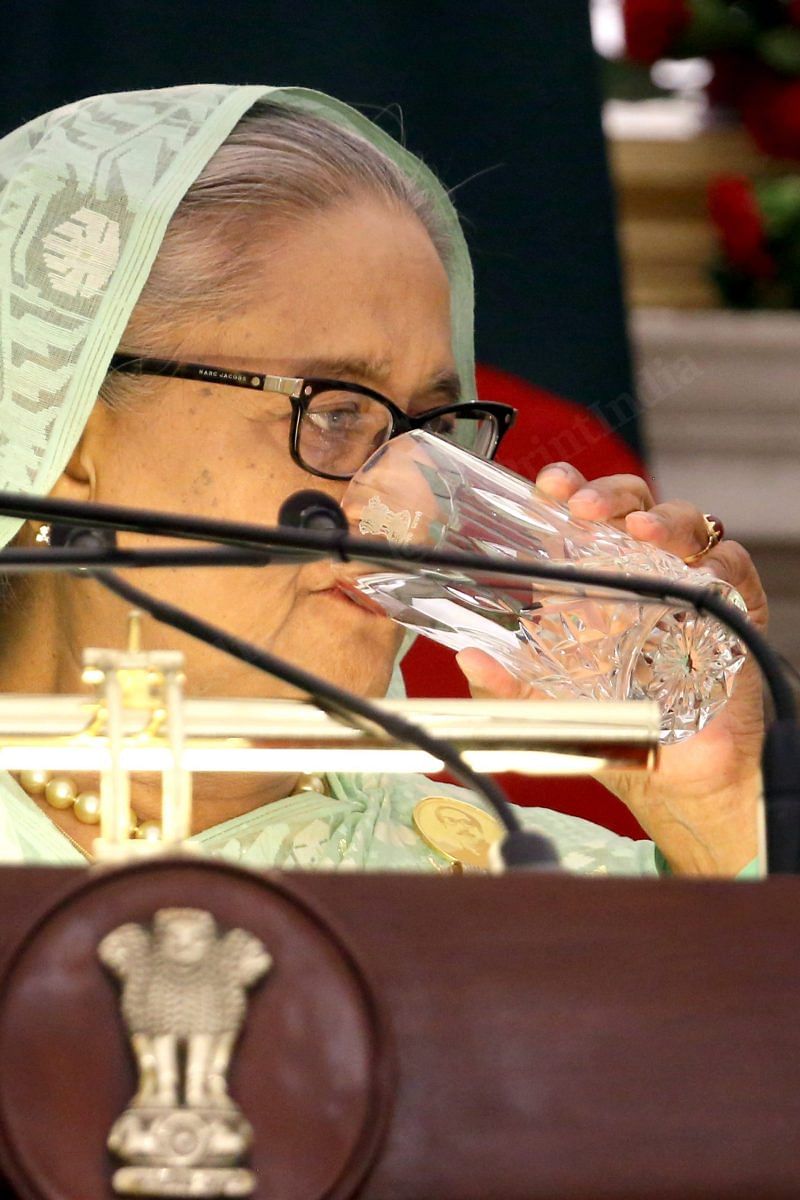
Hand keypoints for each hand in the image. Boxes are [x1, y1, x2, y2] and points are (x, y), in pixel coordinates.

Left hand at [456, 462, 766, 876]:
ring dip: (664, 519)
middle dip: (610, 494)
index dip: (569, 490)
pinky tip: (701, 569)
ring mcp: (688, 583)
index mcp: (595, 578)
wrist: (677, 773)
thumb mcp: (547, 708)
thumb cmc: (614, 727)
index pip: (581, 517)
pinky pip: (733, 566)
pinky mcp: (733, 608)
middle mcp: (642, 570)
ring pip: (687, 523)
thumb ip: (506, 684)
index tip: (549, 484)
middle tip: (585, 507)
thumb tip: (467, 657)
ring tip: (641, 532)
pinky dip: (720, 560)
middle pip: (633, 505)